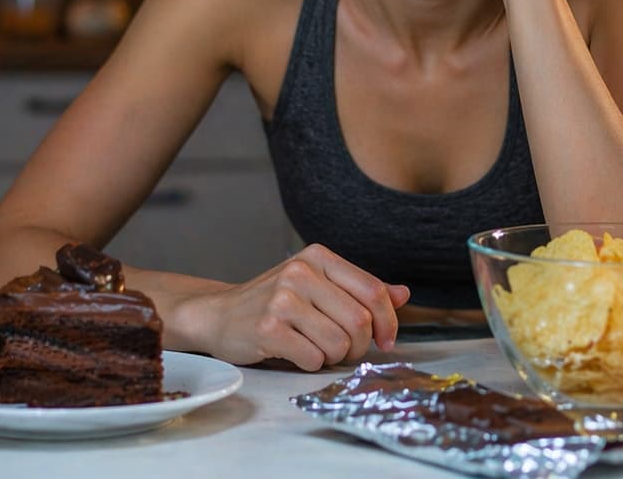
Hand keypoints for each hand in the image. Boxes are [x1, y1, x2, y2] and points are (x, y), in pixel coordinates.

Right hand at [179, 244, 409, 370]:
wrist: (218, 315)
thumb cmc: (274, 302)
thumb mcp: (318, 286)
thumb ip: (359, 290)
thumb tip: (403, 294)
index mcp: (319, 257)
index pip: (373, 291)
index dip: (388, 322)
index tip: (386, 341)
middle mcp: (301, 271)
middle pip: (360, 322)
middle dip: (359, 346)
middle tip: (345, 350)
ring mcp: (283, 299)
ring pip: (339, 344)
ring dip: (333, 357)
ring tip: (314, 348)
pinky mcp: (268, 327)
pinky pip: (313, 358)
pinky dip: (310, 364)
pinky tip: (294, 353)